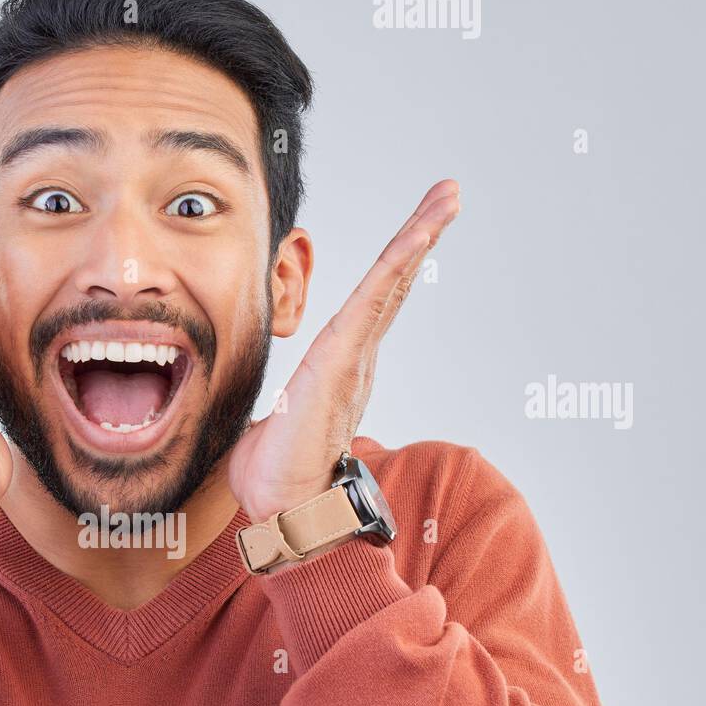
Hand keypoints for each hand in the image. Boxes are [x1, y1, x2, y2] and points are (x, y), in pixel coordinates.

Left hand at [227, 179, 459, 524]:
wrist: (283, 509)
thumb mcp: (270, 428)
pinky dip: (399, 262)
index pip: (371, 306)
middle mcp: (356, 359)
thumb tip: (260, 428)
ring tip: (446, 196)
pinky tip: (420, 231)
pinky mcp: (343, 359)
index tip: (415, 234)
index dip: (394, 268)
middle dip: (419, 237)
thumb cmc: (274, 480)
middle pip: (392, 285)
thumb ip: (274, 416)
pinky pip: (375, 299)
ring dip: (418, 235)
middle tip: (446, 196)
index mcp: (340, 370)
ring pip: (390, 283)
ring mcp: (354, 358)